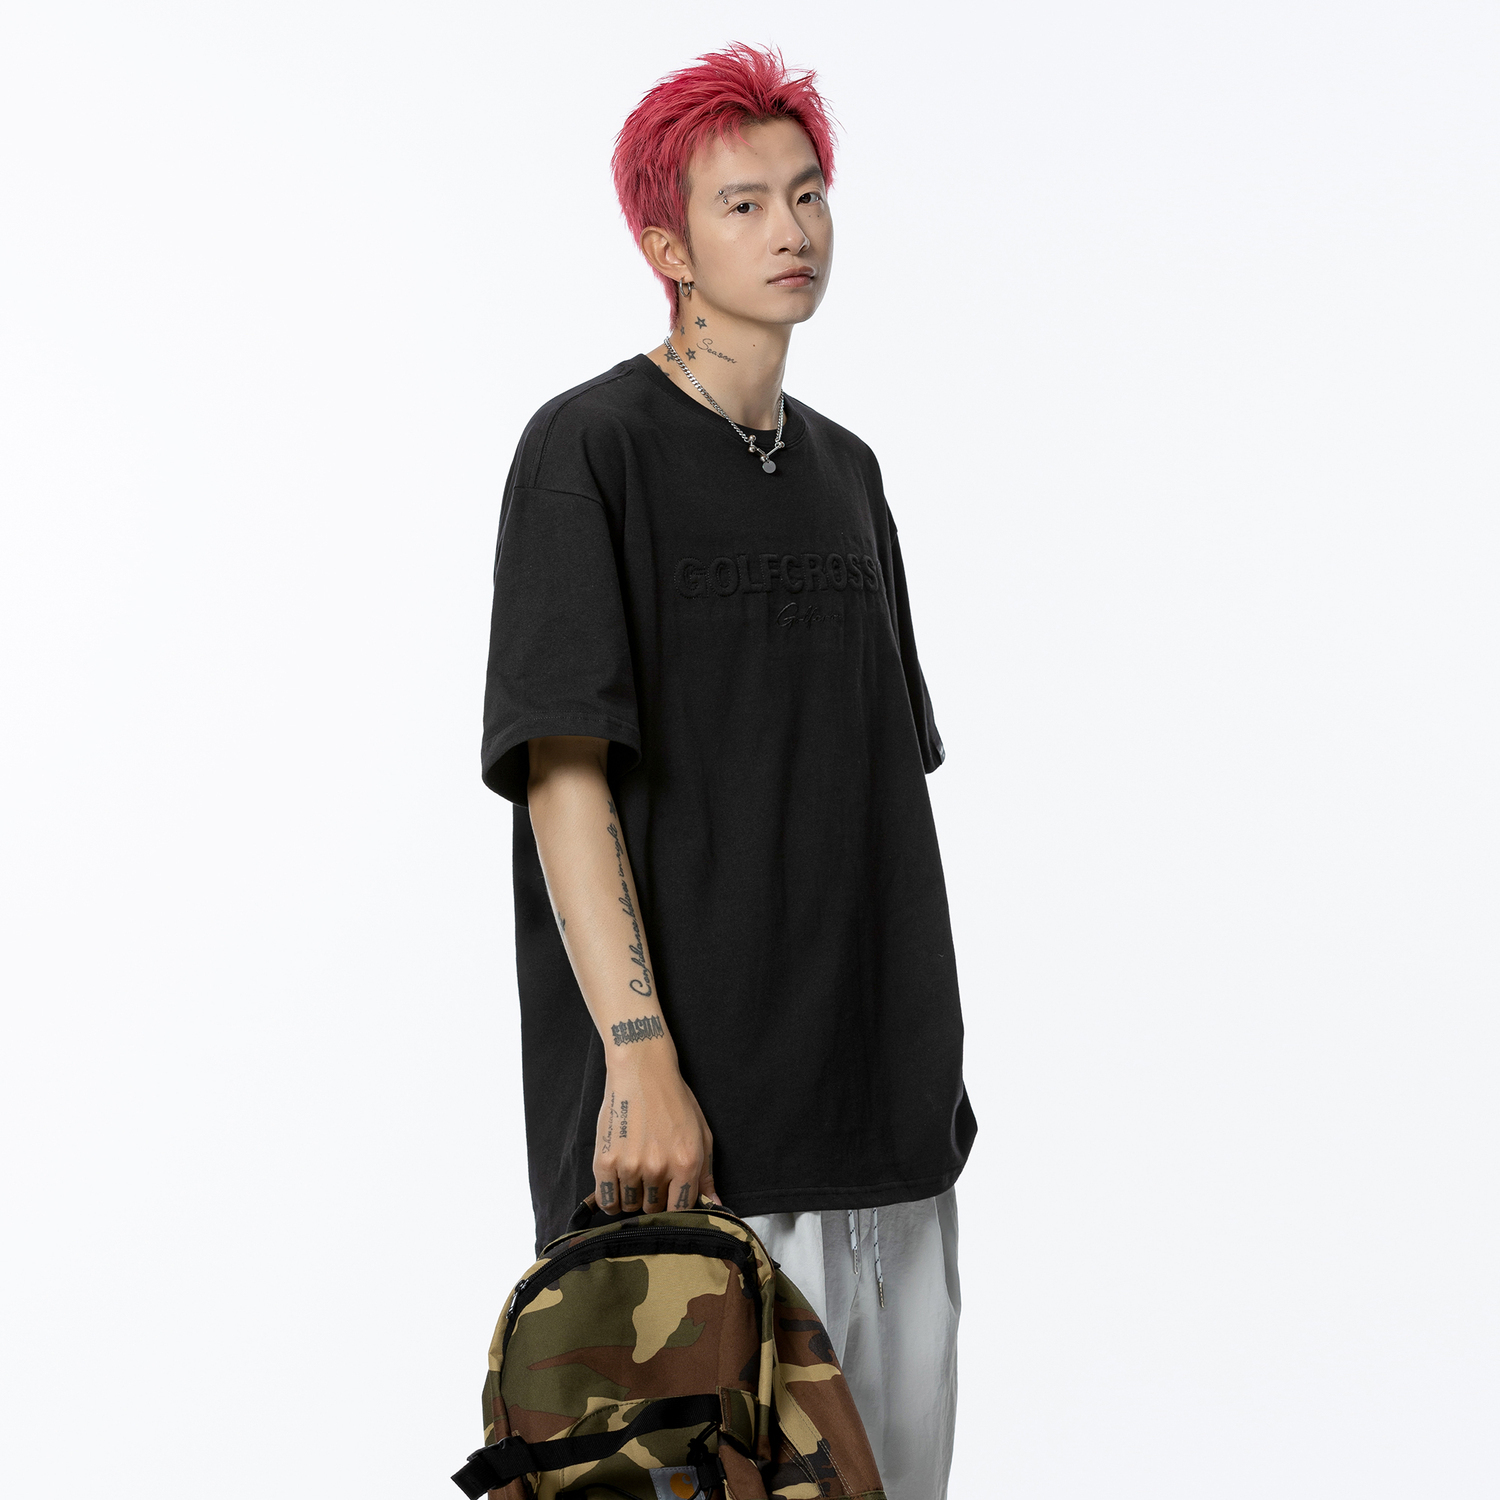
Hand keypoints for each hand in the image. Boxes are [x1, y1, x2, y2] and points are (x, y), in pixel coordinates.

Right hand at [595, 1048, 717, 1214]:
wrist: (641, 1072)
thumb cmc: (674, 1101)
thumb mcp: (701, 1134)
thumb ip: (706, 1175)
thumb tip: (716, 1205)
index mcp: (686, 1163)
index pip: (681, 1210)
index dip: (674, 1204)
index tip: (669, 1196)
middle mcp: (659, 1168)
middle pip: (653, 1209)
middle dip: (653, 1198)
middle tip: (650, 1176)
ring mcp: (630, 1165)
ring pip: (630, 1206)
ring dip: (632, 1196)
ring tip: (634, 1172)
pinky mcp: (605, 1161)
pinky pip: (607, 1200)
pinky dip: (611, 1198)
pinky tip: (618, 1183)